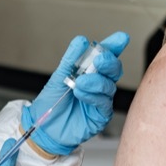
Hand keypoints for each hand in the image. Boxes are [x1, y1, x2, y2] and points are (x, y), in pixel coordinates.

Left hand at [24, 32, 129, 155]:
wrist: (44, 127)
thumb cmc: (52, 102)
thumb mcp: (59, 77)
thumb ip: (71, 59)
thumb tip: (81, 40)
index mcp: (90, 72)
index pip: (106, 56)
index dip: (115, 46)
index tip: (121, 38)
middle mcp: (99, 84)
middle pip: (114, 70)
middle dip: (109, 62)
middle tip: (98, 59)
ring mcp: (102, 100)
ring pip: (109, 85)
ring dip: (95, 81)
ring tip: (79, 83)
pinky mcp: (101, 115)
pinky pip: (104, 103)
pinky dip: (93, 95)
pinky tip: (80, 93)